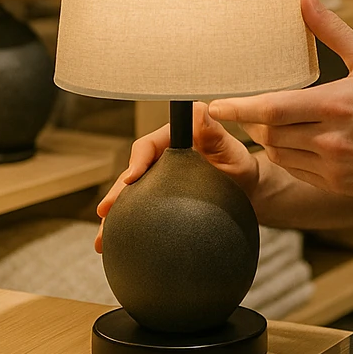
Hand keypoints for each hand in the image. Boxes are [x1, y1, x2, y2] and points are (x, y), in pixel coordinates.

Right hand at [94, 101, 259, 251]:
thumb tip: (200, 111)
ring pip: (132, 193)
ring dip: (117, 213)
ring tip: (103, 238)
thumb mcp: (232, 151)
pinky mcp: (161, 194)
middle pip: (134, 172)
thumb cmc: (242, 168)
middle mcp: (164, 154)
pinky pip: (141, 206)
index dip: (136, 161)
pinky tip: (117, 242)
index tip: (130, 179)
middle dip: (116, 193)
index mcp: (177, 135)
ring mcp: (161, 176)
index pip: (149, 145)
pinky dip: (129, 222)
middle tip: (105, 212)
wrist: (248, 192)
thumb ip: (215, 134)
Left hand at [208, 0, 352, 199]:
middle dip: (252, 120)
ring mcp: (333, 166)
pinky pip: (296, 171)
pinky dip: (288, 156)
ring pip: (279, 154)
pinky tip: (296, 142)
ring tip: (272, 122)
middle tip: (245, 107)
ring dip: (268, 138)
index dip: (239, 108)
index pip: (273, 108)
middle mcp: (331, 138)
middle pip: (269, 132)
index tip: (214, 105)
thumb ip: (333, 31)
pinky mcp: (337, 185)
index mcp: (337, 103)